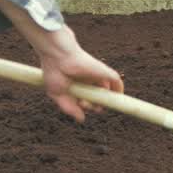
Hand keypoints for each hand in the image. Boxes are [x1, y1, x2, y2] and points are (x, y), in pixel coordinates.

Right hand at [0, 0, 124, 121]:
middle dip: (94, 106)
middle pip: (98, 98)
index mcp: (79, 86)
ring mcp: (97, 76)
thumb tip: (82, 119)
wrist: (56, 53)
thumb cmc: (53, 70)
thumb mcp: (57, 94)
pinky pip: (117, 83)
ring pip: (107, 93)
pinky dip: (119, 92)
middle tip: (84, 104)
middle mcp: (89, 81)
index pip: (88, 100)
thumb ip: (69, 108)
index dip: (87, 107)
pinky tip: (117, 100)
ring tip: (90, 102)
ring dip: (102, 102)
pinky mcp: (104, 71)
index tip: (80, 106)